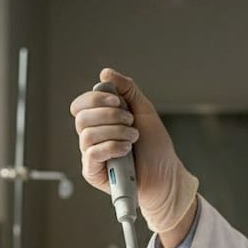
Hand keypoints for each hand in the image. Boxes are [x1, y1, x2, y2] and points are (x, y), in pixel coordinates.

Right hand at [69, 68, 198, 234]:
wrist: (166, 174)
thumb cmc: (155, 146)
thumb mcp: (144, 110)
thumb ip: (127, 90)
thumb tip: (105, 73)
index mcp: (100, 121)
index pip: (81, 105)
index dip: (95, 99)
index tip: (118, 102)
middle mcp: (92, 137)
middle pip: (81, 118)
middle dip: (110, 115)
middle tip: (131, 121)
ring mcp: (91, 155)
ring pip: (87, 135)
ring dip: (116, 132)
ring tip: (133, 138)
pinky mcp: (93, 172)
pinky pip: (92, 154)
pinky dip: (112, 147)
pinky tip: (126, 150)